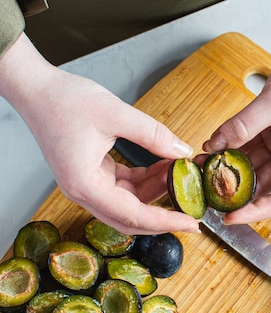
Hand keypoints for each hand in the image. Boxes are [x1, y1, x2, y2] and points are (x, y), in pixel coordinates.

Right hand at [0, 33, 199, 234]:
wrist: (38, 90)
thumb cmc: (65, 100)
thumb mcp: (116, 113)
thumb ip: (152, 134)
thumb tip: (182, 152)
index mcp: (85, 185)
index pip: (133, 215)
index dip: (165, 221)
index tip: (191, 223)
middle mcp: (83, 192)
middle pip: (129, 218)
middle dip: (162, 215)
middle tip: (191, 211)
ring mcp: (86, 184)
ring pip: (127, 202)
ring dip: (154, 192)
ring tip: (178, 174)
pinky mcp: (91, 174)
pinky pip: (122, 186)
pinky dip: (143, 180)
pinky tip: (161, 166)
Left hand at [203, 40, 270, 223]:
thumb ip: (245, 125)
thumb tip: (215, 145)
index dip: (257, 212)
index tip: (231, 216)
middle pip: (264, 185)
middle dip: (235, 189)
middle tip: (206, 190)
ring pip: (253, 166)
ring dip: (229, 168)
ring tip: (202, 167)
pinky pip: (249, 146)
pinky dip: (231, 148)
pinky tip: (211, 149)